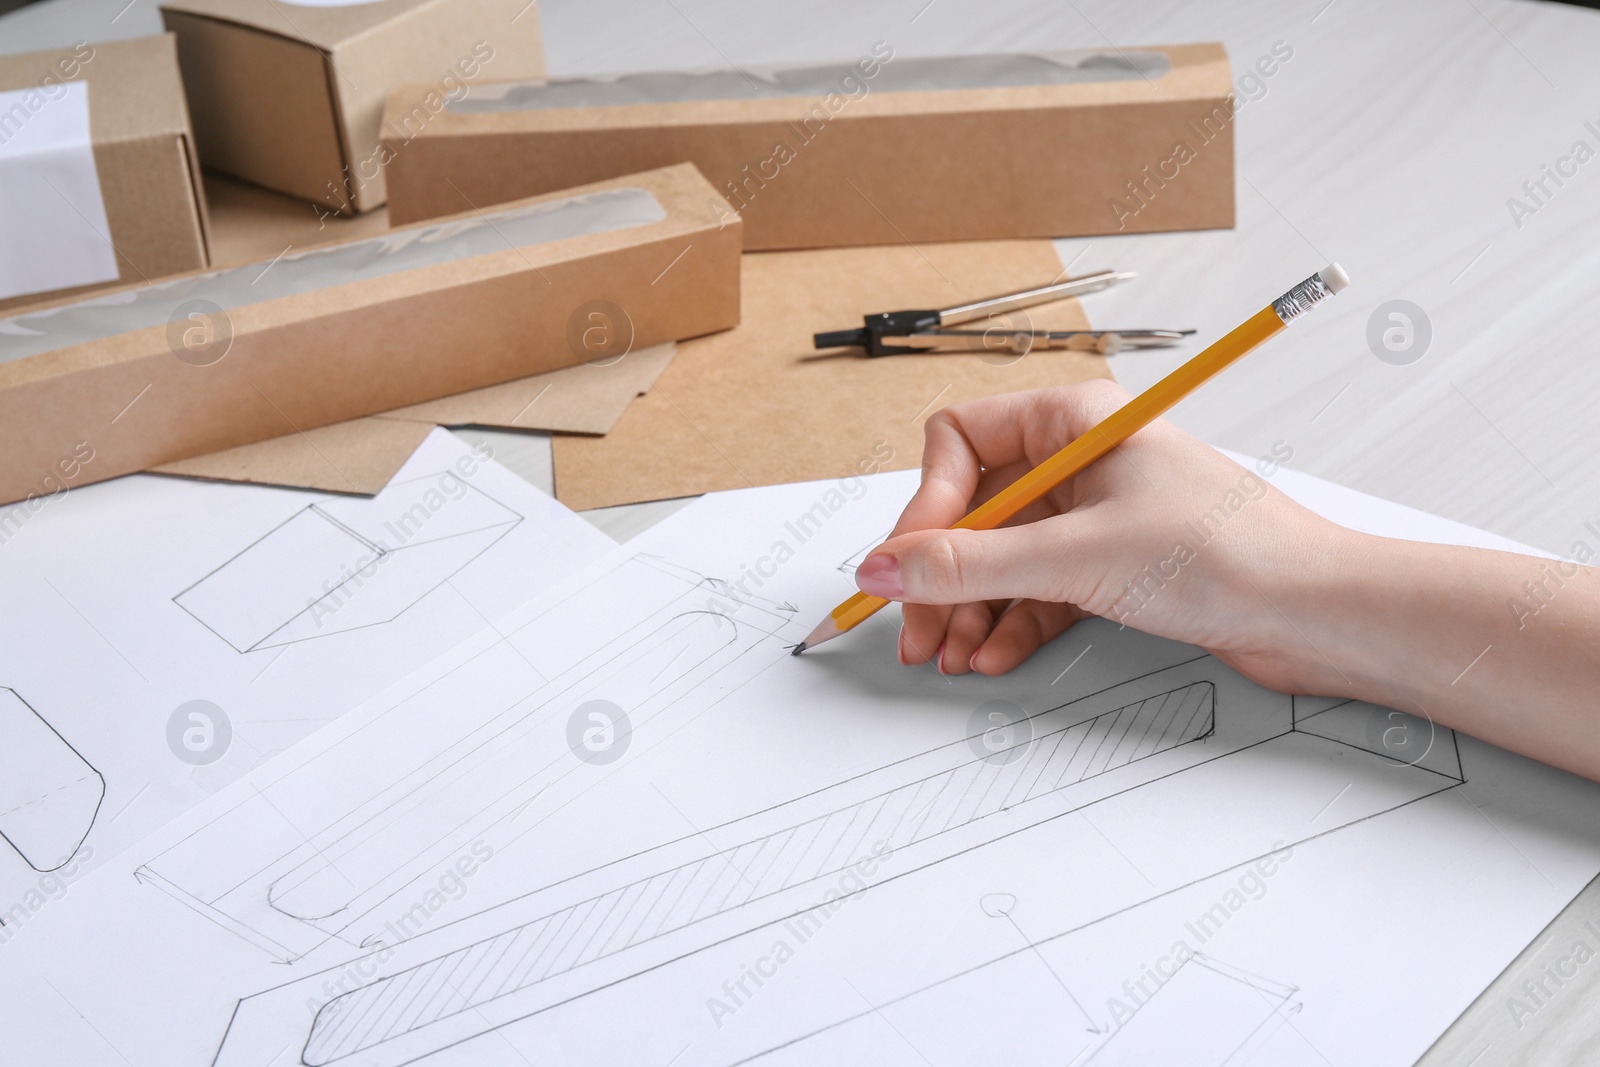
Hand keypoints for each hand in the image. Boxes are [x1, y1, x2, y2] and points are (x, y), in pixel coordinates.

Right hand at [855, 382, 1347, 688]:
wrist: (1316, 612)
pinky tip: (995, 656)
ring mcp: (1096, 515)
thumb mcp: (1078, 557)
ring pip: (1002, 557)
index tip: (909, 566)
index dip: (926, 506)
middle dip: (941, 575)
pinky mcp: (1114, 566)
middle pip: (973, 510)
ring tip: (953, 657)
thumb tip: (887, 568)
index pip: (959, 442)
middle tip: (916, 634)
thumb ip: (972, 565)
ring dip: (970, 609)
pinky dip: (1012, 624)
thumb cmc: (1227, 553)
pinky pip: (1037, 590)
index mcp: (1073, 420)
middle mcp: (1078, 460)